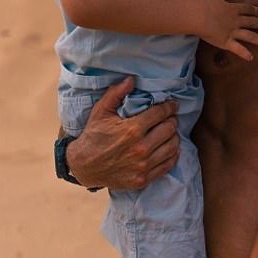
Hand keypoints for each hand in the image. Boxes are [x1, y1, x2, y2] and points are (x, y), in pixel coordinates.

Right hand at [65, 77, 179, 189]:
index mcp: (132, 130)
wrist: (83, 166)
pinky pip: (168, 165)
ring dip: (174, 137)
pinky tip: (168, 148)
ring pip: (172, 147)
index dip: (169, 107)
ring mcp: (143, 166)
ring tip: (170, 132)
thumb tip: (132, 79)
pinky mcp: (143, 179)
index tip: (172, 105)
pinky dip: (172, 154)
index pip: (160, 114)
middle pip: (170, 129)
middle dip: (172, 120)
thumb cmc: (93, 136)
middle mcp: (140, 148)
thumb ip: (116, 93)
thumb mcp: (100, 111)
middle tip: (170, 118)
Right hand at [197, 0, 257, 60]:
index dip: (255, 10)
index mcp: (232, 9)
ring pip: (249, 36)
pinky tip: (251, 58)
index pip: (247, 9)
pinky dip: (244, 54)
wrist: (199, 16)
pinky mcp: (226, 42)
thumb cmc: (203, 5)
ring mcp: (232, 32)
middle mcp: (236, 21)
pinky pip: (238, 49)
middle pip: (251, 22)